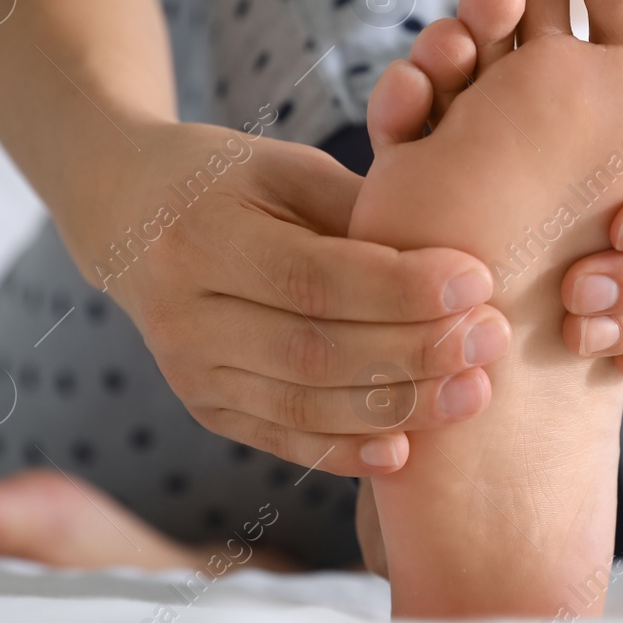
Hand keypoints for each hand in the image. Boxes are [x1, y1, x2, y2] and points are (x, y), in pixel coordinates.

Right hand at [60, 119, 509, 476]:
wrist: (128, 216)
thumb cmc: (233, 181)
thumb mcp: (289, 170)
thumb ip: (364, 214)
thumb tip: (458, 265)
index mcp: (201, 235)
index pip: (312, 276)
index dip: (401, 289)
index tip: (478, 280)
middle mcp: (183, 315)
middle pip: (313, 351)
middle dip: (416, 353)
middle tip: (494, 338)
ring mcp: (188, 372)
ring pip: (305, 407)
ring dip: (400, 407)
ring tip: (476, 390)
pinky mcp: (205, 409)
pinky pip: (285, 440)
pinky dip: (349, 451)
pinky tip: (410, 450)